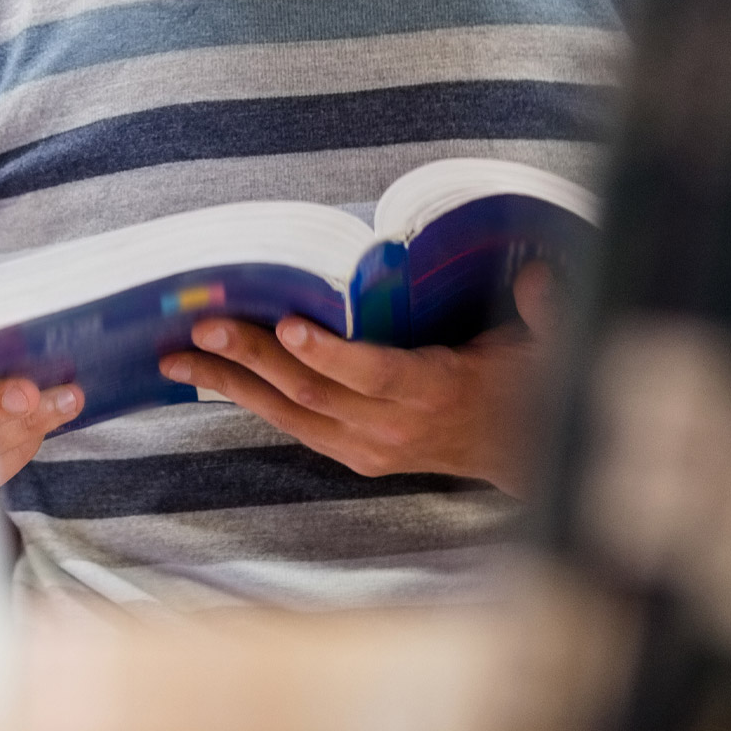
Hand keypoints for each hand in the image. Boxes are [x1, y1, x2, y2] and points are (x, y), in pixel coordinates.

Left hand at [159, 262, 552, 493]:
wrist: (523, 457)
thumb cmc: (527, 387)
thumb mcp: (550, 347)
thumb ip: (547, 310)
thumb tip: (542, 272)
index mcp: (436, 390)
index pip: (376, 374)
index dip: (332, 353)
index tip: (290, 326)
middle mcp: (392, 426)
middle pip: (313, 393)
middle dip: (253, 358)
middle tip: (204, 326)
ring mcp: (367, 447)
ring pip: (289, 413)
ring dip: (231, 384)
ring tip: (179, 358)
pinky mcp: (351, 454)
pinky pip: (291, 424)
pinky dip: (249, 399)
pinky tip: (211, 378)